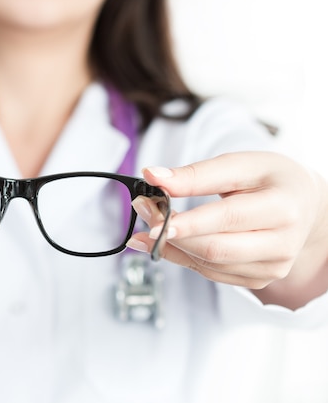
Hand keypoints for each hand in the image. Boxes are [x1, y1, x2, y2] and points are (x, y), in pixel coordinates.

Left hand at [127, 151, 327, 307]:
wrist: (303, 204)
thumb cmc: (271, 179)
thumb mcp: (240, 164)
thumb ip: (197, 174)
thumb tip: (153, 176)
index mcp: (283, 208)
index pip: (228, 219)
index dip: (188, 222)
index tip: (152, 219)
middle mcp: (282, 244)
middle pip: (214, 248)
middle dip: (170, 232)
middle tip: (142, 207)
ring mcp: (271, 267)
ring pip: (208, 264)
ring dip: (169, 245)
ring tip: (146, 222)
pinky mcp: (257, 280)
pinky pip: (209, 273)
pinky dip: (180, 257)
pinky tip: (160, 242)